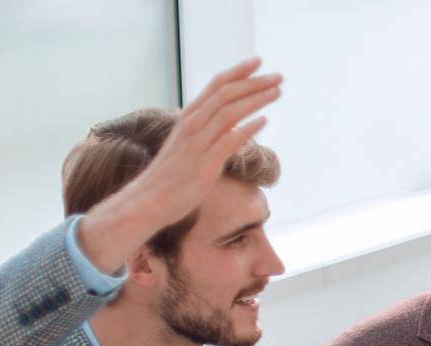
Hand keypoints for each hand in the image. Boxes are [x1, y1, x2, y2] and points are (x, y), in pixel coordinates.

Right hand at [77, 56, 282, 271]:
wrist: (151, 199)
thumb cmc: (172, 175)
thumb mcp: (190, 145)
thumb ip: (209, 132)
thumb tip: (234, 125)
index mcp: (189, 117)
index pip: (216, 86)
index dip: (238, 72)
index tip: (259, 62)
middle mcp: (193, 124)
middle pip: (226, 94)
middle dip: (254, 83)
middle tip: (279, 76)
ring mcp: (198, 143)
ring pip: (229, 112)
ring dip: (256, 99)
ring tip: (277, 92)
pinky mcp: (205, 163)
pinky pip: (228, 141)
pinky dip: (246, 129)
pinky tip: (264, 121)